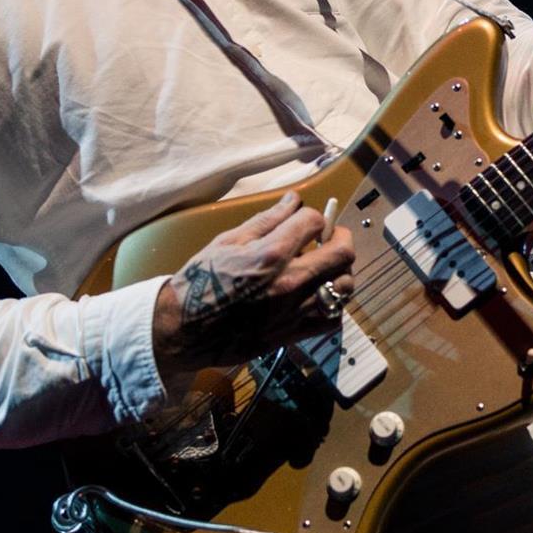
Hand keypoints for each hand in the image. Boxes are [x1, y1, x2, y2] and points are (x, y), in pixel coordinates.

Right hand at [151, 191, 356, 387]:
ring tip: (325, 267)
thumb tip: (294, 200)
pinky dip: (334, 303)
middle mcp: (290, 281)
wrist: (186, 329)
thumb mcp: (229, 241)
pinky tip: (319, 295)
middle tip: (330, 237)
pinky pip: (334, 317)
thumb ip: (267, 220)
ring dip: (341, 271)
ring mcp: (296, 310)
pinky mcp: (295, 333)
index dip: (312, 216)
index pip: (314, 222)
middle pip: (343, 253)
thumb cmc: (202, 281)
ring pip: (345, 285)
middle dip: (340, 237)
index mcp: (271, 253)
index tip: (305, 221)